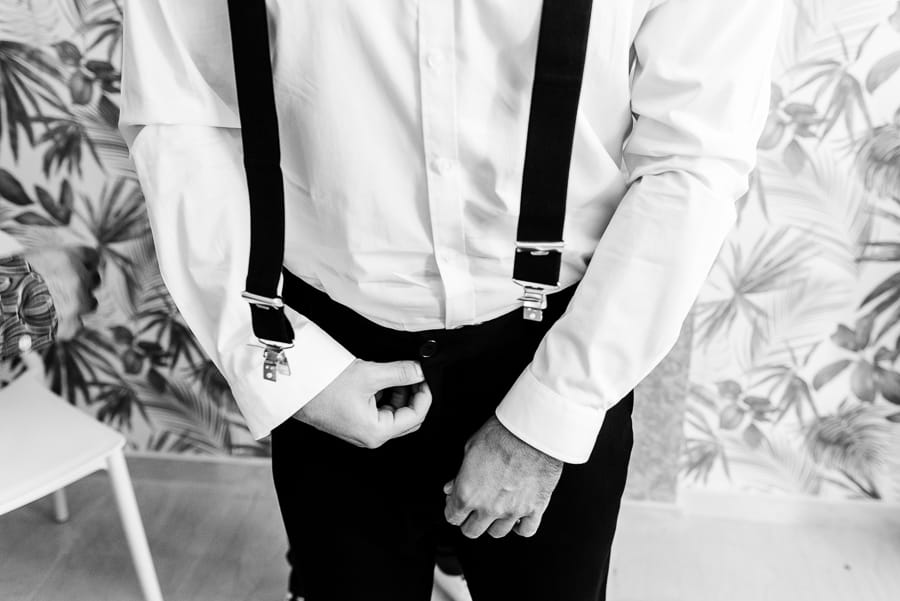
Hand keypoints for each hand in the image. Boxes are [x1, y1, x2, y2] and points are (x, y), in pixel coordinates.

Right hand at [293, 358, 431, 448]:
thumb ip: (400, 372)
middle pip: (407, 418)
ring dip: (399, 393)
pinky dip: (385, 395)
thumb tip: (420, 370)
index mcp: (376, 432)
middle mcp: (370, 437)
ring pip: (394, 413)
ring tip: (393, 373)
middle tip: (413, 373)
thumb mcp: (370, 375)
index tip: (425, 376)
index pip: (416, 416)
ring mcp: (362, 431)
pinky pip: (379, 411)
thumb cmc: (324, 387)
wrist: (296, 387)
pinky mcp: (355, 422)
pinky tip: (379, 379)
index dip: (425, 394)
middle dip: (412, 394)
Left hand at [444, 415, 562, 538]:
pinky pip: (527, 530)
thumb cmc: (502, 434)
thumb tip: (452, 486)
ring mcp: (513, 510)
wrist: (533, 431)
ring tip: (495, 510)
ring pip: (498, 532)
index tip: (455, 504)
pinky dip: (521, 527)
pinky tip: (517, 518)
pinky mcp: (535, 507)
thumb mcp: (470, 448)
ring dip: (494, 523)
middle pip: (472, 531)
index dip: (452, 510)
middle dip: (469, 520)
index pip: (452, 517)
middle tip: (472, 510)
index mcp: (468, 493)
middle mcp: (489, 507)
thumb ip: (460, 474)